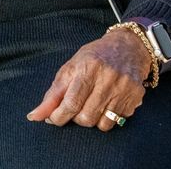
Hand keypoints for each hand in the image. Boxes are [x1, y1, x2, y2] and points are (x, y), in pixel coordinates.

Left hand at [25, 30, 150, 130]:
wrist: (128, 47)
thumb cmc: (94, 57)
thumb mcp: (70, 68)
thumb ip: (53, 94)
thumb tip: (35, 116)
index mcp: (88, 68)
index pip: (71, 103)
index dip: (58, 116)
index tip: (52, 119)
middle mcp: (108, 79)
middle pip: (86, 117)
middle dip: (75, 118)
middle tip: (75, 108)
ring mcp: (124, 89)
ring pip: (103, 124)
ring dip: (92, 120)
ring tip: (90, 105)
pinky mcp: (136, 98)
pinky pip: (117, 121)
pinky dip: (107, 118)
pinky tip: (105, 104)